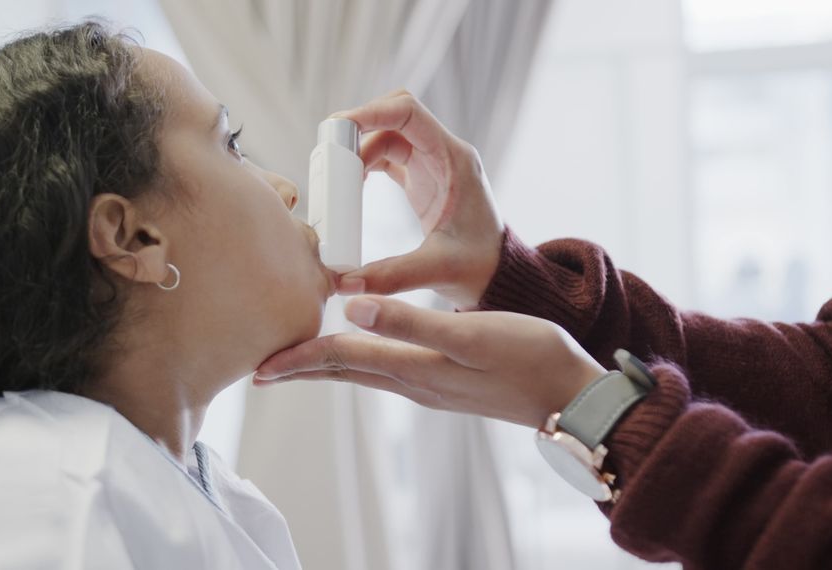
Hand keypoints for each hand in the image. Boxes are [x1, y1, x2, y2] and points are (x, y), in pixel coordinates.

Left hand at [254, 295, 606, 427]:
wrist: (572, 395)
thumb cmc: (529, 357)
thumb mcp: (471, 335)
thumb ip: (410, 322)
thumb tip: (351, 306)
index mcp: (415, 368)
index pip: (342, 359)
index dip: (297, 359)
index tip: (258, 365)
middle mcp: (415, 381)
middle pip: (344, 371)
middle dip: (301, 369)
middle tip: (261, 370)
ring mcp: (431, 385)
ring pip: (364, 373)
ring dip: (327, 366)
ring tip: (297, 362)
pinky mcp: (447, 382)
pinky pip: (387, 371)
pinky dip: (360, 361)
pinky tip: (362, 353)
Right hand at [333, 90, 503, 308]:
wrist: (497, 275)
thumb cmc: (478, 268)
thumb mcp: (437, 270)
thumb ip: (391, 274)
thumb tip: (344, 283)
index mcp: (454, 159)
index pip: (409, 112)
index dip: (372, 111)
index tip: (339, 128)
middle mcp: (443, 153)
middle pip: (394, 115)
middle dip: (359, 126)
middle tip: (329, 153)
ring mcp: (432, 163)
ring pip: (387, 134)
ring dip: (359, 149)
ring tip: (337, 179)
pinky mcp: (421, 178)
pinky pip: (388, 155)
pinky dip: (365, 163)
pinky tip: (352, 186)